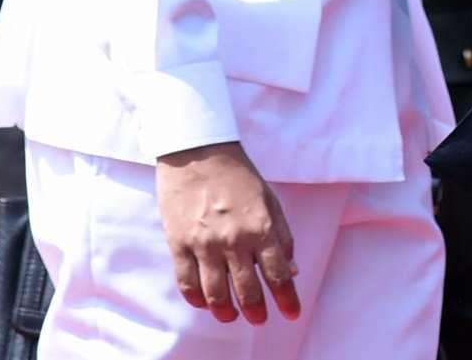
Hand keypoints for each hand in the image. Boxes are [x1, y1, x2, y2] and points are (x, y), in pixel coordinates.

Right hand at [155, 141, 299, 324]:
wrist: (197, 152)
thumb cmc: (238, 174)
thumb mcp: (270, 200)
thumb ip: (282, 236)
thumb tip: (292, 269)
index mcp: (261, 227)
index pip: (278, 274)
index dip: (287, 299)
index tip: (292, 313)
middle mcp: (234, 240)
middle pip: (248, 290)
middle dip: (257, 311)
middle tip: (260, 319)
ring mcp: (204, 244)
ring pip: (216, 294)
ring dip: (226, 312)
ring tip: (231, 316)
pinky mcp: (178, 244)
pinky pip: (187, 283)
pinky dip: (197, 299)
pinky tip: (205, 303)